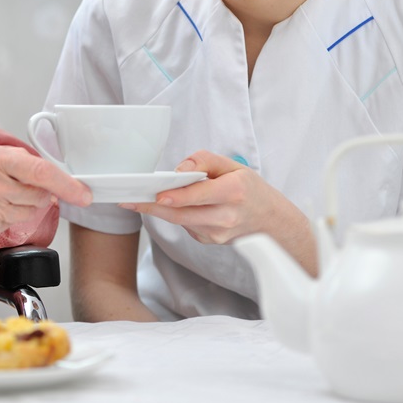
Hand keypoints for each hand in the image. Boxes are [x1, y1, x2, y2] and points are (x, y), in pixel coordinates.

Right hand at [0, 144, 90, 243]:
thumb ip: (6, 161)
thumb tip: (37, 171)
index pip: (41, 171)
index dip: (67, 184)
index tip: (83, 192)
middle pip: (39, 196)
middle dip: (39, 193)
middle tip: (18, 187)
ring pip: (25, 213)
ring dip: (20, 206)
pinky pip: (7, 225)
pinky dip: (3, 218)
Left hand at [120, 151, 310, 249]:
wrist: (273, 224)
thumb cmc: (252, 191)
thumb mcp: (235, 166)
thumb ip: (206, 162)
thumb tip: (180, 170)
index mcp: (235, 192)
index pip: (200, 195)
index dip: (177, 196)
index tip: (157, 194)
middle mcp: (226, 217)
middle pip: (182, 214)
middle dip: (153, 207)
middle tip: (129, 200)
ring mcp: (218, 234)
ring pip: (180, 222)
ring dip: (159, 211)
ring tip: (138, 200)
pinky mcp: (210, 241)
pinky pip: (186, 226)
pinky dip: (177, 215)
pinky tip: (174, 206)